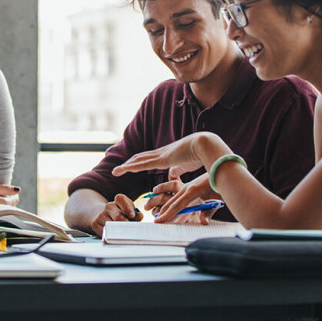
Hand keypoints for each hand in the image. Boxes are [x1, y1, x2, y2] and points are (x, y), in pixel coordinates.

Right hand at [0, 184, 20, 212]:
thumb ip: (5, 189)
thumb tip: (18, 190)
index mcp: (4, 204)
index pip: (15, 198)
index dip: (11, 192)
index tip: (2, 190)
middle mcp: (2, 213)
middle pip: (12, 204)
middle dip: (7, 198)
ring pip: (6, 208)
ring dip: (2, 203)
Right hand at [90, 193, 140, 236]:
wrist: (98, 214)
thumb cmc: (118, 214)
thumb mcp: (128, 211)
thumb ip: (136, 214)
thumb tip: (139, 216)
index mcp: (118, 201)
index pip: (121, 199)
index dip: (127, 207)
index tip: (132, 215)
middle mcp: (108, 206)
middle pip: (118, 216)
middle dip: (126, 224)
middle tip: (130, 229)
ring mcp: (101, 215)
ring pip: (112, 226)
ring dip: (120, 232)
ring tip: (124, 233)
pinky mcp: (95, 224)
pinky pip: (106, 232)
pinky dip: (112, 236)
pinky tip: (115, 235)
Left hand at [112, 132, 229, 179]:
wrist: (206, 145)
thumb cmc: (200, 155)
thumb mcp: (186, 165)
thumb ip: (178, 169)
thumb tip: (171, 175)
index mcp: (167, 155)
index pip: (149, 158)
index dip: (138, 162)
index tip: (129, 166)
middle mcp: (161, 153)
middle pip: (140, 158)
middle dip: (129, 164)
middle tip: (118, 170)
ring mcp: (161, 155)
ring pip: (138, 160)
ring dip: (126, 166)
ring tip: (116, 171)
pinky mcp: (162, 159)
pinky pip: (143, 164)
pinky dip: (132, 167)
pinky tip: (124, 169)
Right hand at [152, 173, 222, 223]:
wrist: (221, 170)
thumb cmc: (220, 186)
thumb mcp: (217, 199)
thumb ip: (209, 211)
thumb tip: (204, 222)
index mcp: (192, 191)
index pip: (177, 206)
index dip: (167, 214)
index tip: (158, 221)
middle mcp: (186, 188)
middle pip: (171, 202)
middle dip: (162, 212)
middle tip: (155, 222)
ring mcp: (186, 187)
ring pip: (172, 199)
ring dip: (164, 207)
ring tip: (156, 214)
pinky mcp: (188, 187)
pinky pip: (177, 196)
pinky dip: (170, 202)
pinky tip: (166, 206)